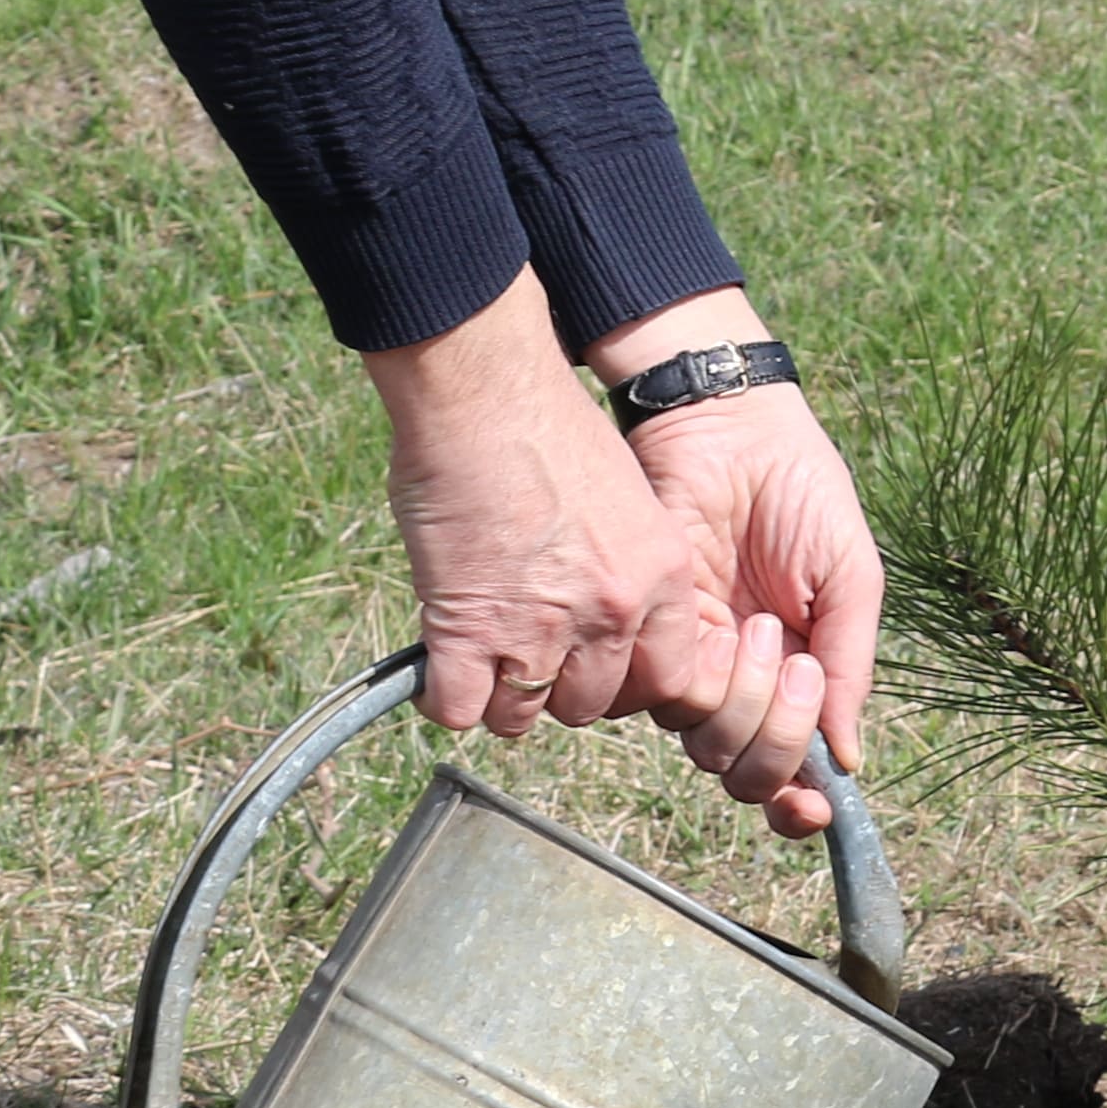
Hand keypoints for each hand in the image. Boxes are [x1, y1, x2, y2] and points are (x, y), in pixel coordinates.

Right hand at [369, 273, 740, 740]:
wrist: (488, 391)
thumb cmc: (547, 426)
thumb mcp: (624, 500)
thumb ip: (619, 566)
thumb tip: (592, 616)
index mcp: (660, 575)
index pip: (665, 679)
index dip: (622, 680)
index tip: (593, 664)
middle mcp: (612, 611)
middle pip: (589, 705)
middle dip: (556, 689)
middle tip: (527, 654)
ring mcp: (540, 628)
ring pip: (522, 716)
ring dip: (500, 696)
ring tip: (481, 657)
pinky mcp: (469, 629)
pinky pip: (458, 708)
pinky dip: (444, 696)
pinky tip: (440, 663)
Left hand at [618, 375, 884, 833]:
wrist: (733, 432)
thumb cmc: (802, 495)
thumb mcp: (850, 579)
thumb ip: (851, 668)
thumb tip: (846, 761)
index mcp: (799, 676)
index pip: (792, 768)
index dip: (800, 805)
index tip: (817, 808)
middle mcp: (743, 684)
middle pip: (747, 773)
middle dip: (782, 742)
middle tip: (805, 667)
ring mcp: (695, 665)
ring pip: (708, 745)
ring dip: (750, 704)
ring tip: (769, 630)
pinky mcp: (655, 640)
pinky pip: (670, 700)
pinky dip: (711, 678)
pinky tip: (737, 624)